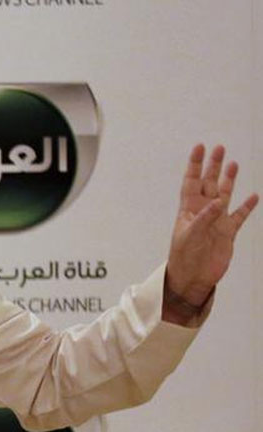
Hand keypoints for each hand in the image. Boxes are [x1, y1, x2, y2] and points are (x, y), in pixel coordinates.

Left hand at [165, 144, 257, 318]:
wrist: (192, 277)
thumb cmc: (184, 257)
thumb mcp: (189, 236)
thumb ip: (203, 219)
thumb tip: (217, 203)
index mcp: (188, 209)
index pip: (192, 182)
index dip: (195, 165)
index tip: (199, 147)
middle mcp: (203, 211)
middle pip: (209, 183)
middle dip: (213, 166)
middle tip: (219, 148)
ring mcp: (216, 220)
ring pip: (225, 195)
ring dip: (229, 180)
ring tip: (233, 163)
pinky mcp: (228, 232)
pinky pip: (239, 216)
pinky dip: (247, 206)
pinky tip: (254, 197)